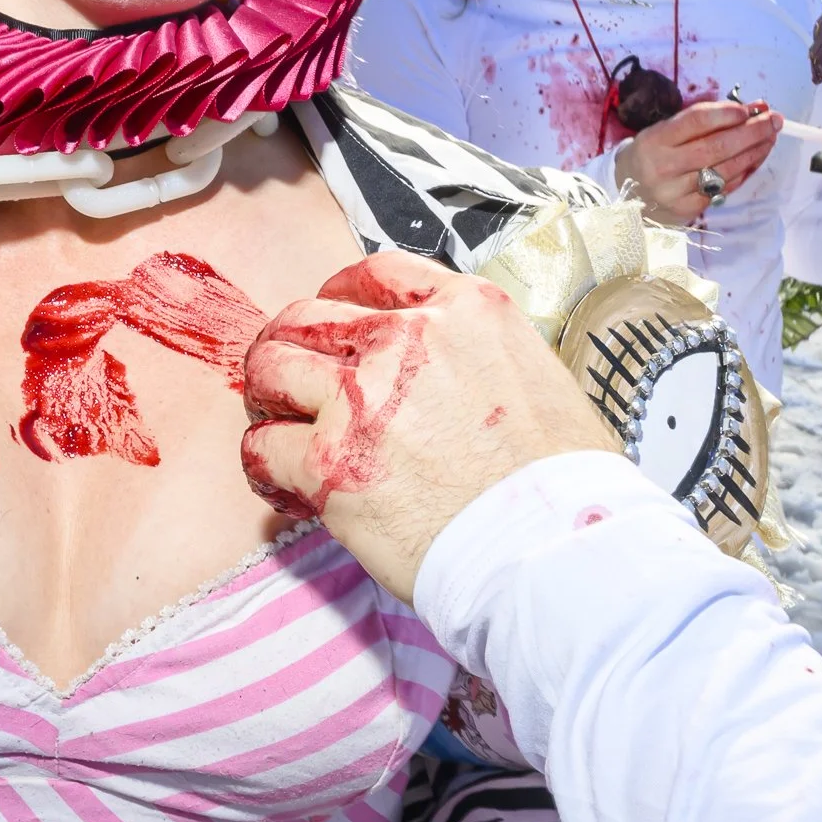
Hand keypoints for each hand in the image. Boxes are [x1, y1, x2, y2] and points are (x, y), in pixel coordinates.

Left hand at [240, 252, 619, 600]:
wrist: (553, 547)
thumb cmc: (560, 483)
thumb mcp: (536, 377)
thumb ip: (474, 358)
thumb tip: (440, 378)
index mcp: (465, 310)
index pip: (374, 274)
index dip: (339, 296)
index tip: (332, 320)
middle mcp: (407, 339)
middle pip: (307, 317)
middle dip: (291, 347)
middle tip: (289, 384)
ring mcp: (362, 397)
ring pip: (271, 368)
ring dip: (267, 397)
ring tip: (277, 426)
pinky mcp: (329, 461)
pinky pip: (261, 447)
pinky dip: (263, 464)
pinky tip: (283, 483)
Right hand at [610, 100, 780, 225]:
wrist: (627, 192)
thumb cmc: (655, 153)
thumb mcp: (666, 131)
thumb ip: (702, 120)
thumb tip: (749, 110)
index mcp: (655, 140)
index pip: (696, 122)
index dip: (726, 113)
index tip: (750, 109)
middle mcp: (663, 167)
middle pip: (716, 147)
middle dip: (752, 132)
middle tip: (775, 120)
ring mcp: (675, 192)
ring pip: (725, 169)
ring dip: (754, 152)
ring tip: (770, 137)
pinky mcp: (687, 209)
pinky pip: (723, 189)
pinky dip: (744, 172)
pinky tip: (754, 159)